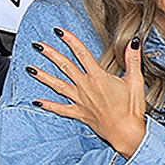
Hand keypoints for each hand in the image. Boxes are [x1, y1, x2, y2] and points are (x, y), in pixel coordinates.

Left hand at [28, 27, 150, 157]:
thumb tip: (133, 43)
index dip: (70, 40)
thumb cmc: (131, 110)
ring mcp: (80, 100)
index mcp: (98, 77)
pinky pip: (60, 108)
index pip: (82, 53)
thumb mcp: (135, 81)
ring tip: (30, 69)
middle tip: (38, 45)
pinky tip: (37, 102)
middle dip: (51, 54)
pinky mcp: (79, 113)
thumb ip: (133, 60)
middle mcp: (86, 87)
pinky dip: (48, 105)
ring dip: (43, 77)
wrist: (127, 133)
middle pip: (65, 66)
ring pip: (58, 85)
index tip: (60, 32)